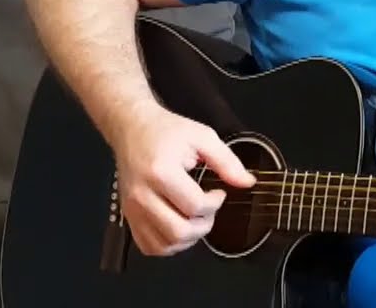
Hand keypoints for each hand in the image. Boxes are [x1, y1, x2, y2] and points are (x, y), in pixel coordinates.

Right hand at [111, 103, 255, 256]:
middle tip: (208, 209)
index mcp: (161, 172)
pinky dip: (169, 244)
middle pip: (179, 232)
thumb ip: (227, 161)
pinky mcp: (128, 216)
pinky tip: (179, 226)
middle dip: (204, 225)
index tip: (218, 192)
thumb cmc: (165, 131)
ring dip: (188, 238)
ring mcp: (132, 209)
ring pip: (165, 245)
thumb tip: (247, 182)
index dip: (215, 203)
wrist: (133, 129)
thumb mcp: (202, 137)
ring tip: (195, 217)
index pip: (195, 206)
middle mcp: (142, 194)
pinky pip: (150, 247)